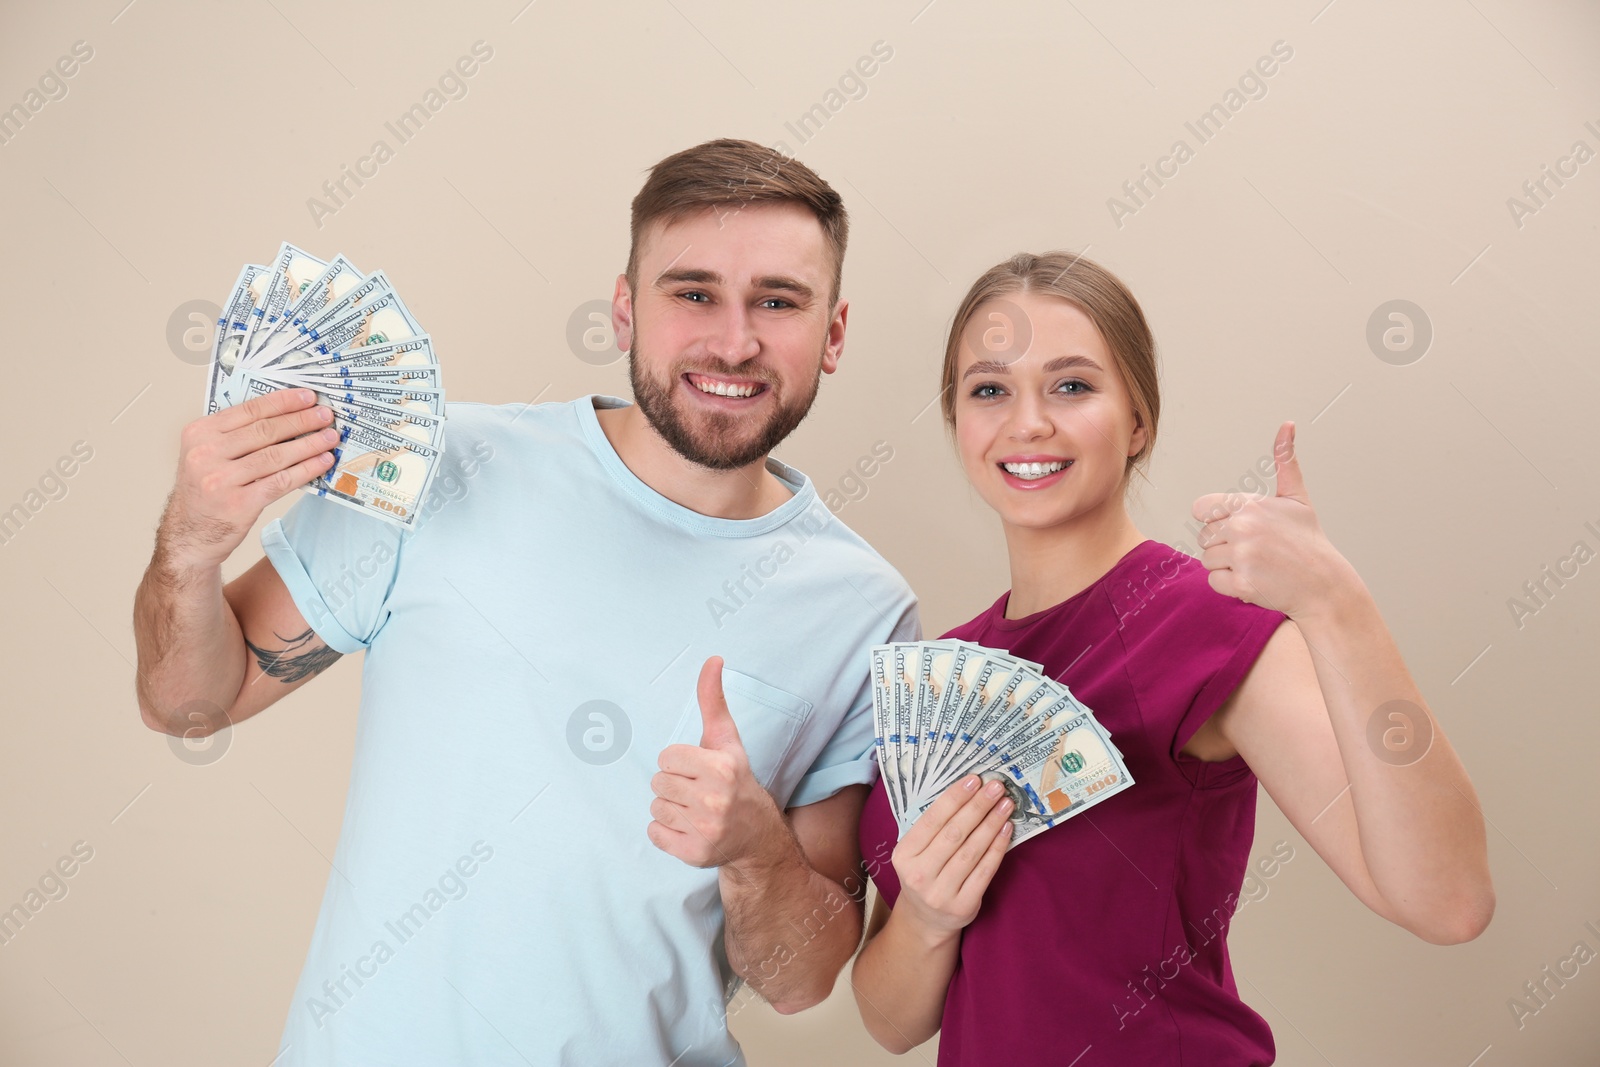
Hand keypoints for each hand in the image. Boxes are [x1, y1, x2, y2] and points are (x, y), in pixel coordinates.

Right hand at [160, 388, 338, 570]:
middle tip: (325, 415)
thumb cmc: (203, 493)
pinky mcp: (239, 503)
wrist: (189, 535)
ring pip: (276, 455)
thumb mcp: (207, 455)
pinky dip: (306, 469)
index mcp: (200, 433)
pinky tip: (322, 462)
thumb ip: (236, 436)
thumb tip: (286, 418)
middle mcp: (207, 453)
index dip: (283, 402)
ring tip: (330, 437)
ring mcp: (221, 479)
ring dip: (309, 444)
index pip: (249, 410)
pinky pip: (281, 481)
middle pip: (265, 430)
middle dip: (301, 420)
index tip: (307, 397)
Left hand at [648, 656, 780, 868]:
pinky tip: (689, 829)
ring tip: (696, 810)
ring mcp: (706, 830)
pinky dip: (666, 832)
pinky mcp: (694, 854)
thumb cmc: (735, 780)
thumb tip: (712, 658)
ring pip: (655, 807)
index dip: (680, 762)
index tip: (700, 770)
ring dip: (671, 808)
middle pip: (658, 783)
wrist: (756, 835)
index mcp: (723, 767)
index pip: (667, 757)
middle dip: (674, 785)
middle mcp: (716, 799)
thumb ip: (713, 700)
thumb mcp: (726, 739)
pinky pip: (653, 833)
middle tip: (698, 792)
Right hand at [889, 774, 1013, 942]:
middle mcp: (919, 875)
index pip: (932, 820)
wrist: (925, 920)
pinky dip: (997, 848)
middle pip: (954, 834)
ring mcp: (941, 893)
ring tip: (1005, 804)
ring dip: (991, 824)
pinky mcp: (963, 906)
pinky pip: (985, 871)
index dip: (955, 798)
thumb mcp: (916, 853)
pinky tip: (1006, 829)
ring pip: (971, 851)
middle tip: (996, 787)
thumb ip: (933, 828)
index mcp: (904, 855)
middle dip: (978, 806)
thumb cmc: (925, 874)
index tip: (974, 780)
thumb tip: (967, 792)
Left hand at [1190, 421, 1359, 619]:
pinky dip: (1231, 586)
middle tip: (1255, 549)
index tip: (1239, 527)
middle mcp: (1243, 528)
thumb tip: (1287, 424)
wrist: (1324, 584)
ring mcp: (1242, 557)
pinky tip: (1256, 580)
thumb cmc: (1308, 540)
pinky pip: (1215, 582)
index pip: (1201, 509)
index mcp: (1249, 505)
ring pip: (1207, 560)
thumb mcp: (1296, 497)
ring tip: (1257, 564)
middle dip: (1223, 544)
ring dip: (1227, 566)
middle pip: (1204, 537)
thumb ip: (1285, 461)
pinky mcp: (1242, 584)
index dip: (1216, 519)